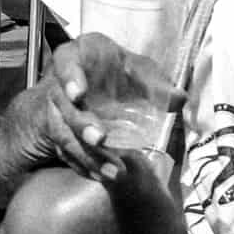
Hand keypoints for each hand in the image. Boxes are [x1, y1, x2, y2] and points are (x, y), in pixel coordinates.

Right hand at [0, 34, 178, 186]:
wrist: (95, 81)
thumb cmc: (114, 70)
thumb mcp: (136, 68)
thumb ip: (154, 82)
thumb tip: (178, 99)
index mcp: (75, 57)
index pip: (65, 63)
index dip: (70, 78)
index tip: (78, 94)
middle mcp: (58, 85)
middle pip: (64, 106)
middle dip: (81, 125)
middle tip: (99, 139)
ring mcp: (55, 111)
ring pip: (63, 134)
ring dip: (85, 154)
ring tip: (112, 170)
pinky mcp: (58, 132)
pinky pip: (65, 152)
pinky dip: (83, 165)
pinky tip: (102, 175)